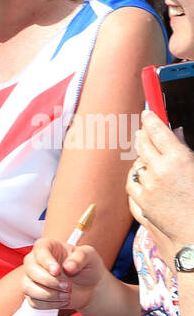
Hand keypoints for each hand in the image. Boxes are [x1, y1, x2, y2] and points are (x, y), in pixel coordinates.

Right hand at [21, 237, 103, 310]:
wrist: (89, 286)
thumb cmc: (86, 267)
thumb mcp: (90, 256)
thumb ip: (81, 257)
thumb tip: (68, 266)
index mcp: (47, 247)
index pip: (39, 250)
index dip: (46, 261)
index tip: (57, 270)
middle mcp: (35, 261)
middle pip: (30, 270)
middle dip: (50, 281)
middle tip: (68, 285)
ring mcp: (31, 279)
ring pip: (28, 288)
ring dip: (49, 294)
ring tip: (66, 294)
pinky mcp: (33, 295)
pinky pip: (34, 302)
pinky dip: (50, 304)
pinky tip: (61, 299)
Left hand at [128, 111, 193, 256]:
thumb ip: (184, 149)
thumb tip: (175, 132)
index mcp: (178, 159)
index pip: (158, 131)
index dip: (151, 119)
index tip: (148, 113)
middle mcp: (159, 170)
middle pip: (143, 144)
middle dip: (143, 135)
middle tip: (143, 130)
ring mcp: (147, 187)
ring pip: (136, 164)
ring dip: (141, 158)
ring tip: (147, 156)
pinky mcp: (140, 202)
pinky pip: (131, 183)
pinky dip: (136, 178)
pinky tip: (141, 176)